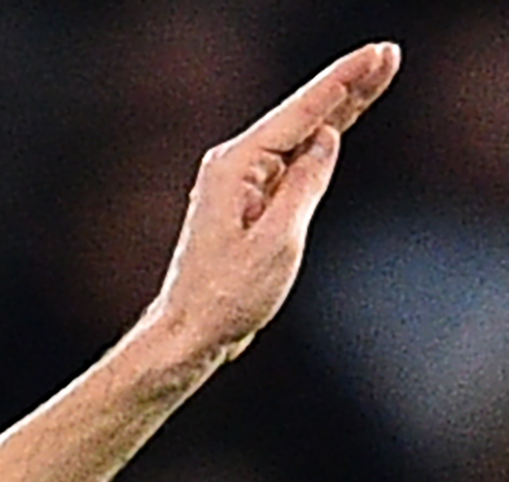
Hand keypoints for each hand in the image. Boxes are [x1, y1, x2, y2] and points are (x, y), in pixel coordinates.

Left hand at [143, 41, 398, 369]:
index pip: (302, 114)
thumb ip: (305, 183)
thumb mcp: (278, 240)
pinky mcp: (249, 201)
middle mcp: (233, 166)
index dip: (343, 82)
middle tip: (387, 54)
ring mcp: (240, 183)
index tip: (376, 55)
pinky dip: (321, 138)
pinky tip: (341, 119)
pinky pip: (293, 160)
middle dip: (347, 84)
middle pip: (304, 116)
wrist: (189, 332)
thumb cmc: (226, 296)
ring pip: (302, 135)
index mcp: (236, 168)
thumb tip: (326, 138)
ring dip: (339, 105)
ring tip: (377, 71)